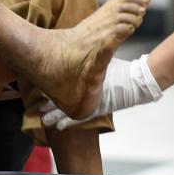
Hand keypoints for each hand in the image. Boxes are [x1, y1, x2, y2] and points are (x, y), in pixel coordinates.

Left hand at [41, 56, 162, 129]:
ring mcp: (90, 103)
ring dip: (55, 115)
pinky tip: (59, 127)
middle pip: (62, 100)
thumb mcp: (99, 61)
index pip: (61, 86)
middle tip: (37, 110)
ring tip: (43, 120)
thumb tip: (69, 47)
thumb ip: (86, 60)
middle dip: (49, 106)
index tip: (38, 92)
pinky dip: (68, 122)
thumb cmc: (118, 69)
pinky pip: (79, 117)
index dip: (48, 89)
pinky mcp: (97, 109)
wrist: (137, 81)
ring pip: (67, 111)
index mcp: (84, 81)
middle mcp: (85, 93)